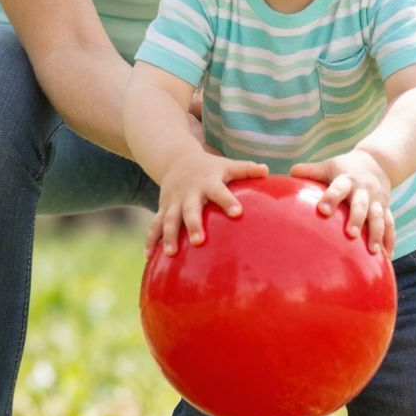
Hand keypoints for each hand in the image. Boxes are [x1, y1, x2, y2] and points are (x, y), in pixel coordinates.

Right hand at [150, 153, 267, 253]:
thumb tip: (267, 170)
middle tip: (198, 241)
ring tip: (171, 253)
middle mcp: (188, 193)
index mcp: (207, 182)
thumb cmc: (209, 167)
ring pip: (168, 220)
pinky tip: (148, 256)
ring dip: (168, 236)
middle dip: (192, 224)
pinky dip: (151, 239)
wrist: (175, 160)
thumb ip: (246, 169)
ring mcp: (173, 202)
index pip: (219, 191)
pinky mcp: (162, 209)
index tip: (238, 213)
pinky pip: (154, 225)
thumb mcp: (226, 165)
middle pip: (189, 209)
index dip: (228, 201)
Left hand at [291, 150, 394, 254]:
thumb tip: (291, 172)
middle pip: (361, 206)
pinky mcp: (386, 209)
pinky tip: (387, 257)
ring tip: (373, 252)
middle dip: (357, 220)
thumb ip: (311, 171)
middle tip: (351, 234)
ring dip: (377, 234)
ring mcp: (377, 201)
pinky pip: (390, 226)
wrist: (378, 162)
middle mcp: (364, 191)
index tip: (323, 210)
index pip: (338, 188)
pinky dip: (389, 241)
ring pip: (379, 218)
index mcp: (347, 180)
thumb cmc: (345, 167)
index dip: (331, 198)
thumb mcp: (329, 166)